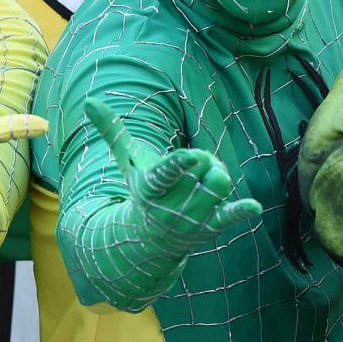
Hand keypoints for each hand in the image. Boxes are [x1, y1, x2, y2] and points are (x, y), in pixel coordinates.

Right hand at [86, 98, 260, 249]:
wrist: (148, 241)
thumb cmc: (140, 192)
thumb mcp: (128, 164)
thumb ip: (113, 131)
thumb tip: (89, 100)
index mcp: (152, 186)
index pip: (168, 172)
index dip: (181, 163)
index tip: (193, 156)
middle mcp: (173, 204)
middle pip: (204, 167)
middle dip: (204, 160)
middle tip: (193, 167)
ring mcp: (193, 218)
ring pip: (220, 183)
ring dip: (217, 176)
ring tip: (203, 181)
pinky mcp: (211, 228)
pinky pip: (230, 216)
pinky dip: (241, 211)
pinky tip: (253, 206)